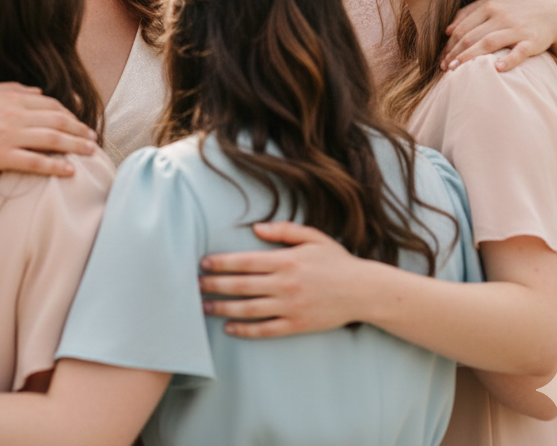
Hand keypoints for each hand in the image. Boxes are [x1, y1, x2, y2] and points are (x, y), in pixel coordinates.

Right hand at [0, 82, 98, 177]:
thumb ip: (14, 89)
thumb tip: (37, 91)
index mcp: (11, 97)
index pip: (50, 104)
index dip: (70, 113)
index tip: (80, 122)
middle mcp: (14, 114)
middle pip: (57, 121)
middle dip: (79, 129)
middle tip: (93, 138)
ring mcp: (8, 135)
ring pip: (52, 140)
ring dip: (75, 146)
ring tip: (90, 152)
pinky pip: (34, 162)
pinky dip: (54, 165)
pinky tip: (69, 170)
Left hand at [198, 222, 367, 337]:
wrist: (363, 291)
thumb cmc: (336, 261)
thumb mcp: (312, 237)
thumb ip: (283, 230)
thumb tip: (256, 227)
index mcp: (285, 260)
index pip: (244, 262)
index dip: (221, 263)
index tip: (203, 263)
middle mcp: (284, 284)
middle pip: (240, 286)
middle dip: (214, 285)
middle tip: (193, 285)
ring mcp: (289, 307)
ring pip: (248, 309)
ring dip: (223, 308)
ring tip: (204, 306)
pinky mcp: (296, 325)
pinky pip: (265, 330)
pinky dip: (245, 330)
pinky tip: (229, 328)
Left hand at [441, 0, 556, 72]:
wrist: (553, 11)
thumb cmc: (515, 8)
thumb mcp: (492, 2)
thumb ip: (468, 12)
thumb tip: (447, 30)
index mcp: (488, 6)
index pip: (462, 28)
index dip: (449, 45)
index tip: (442, 58)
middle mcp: (500, 16)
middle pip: (471, 37)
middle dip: (454, 53)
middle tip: (445, 68)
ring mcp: (517, 28)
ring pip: (488, 43)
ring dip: (470, 57)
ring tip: (457, 70)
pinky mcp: (532, 40)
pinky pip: (519, 51)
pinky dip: (509, 60)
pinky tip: (497, 69)